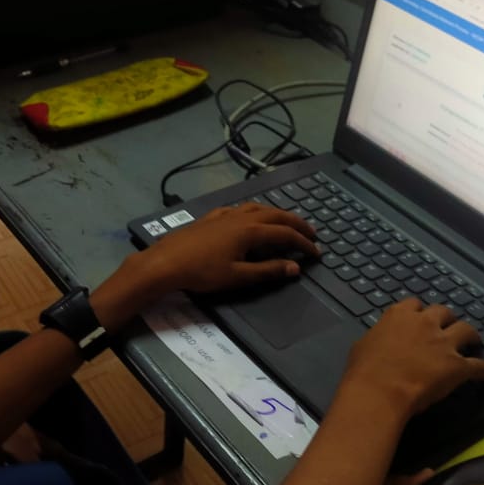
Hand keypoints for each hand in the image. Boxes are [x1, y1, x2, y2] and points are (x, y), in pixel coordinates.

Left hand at [139, 203, 317, 295]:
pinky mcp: (211, 217)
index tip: (317, 253)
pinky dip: (255, 212)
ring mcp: (225, 215)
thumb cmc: (202, 272)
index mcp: (251, 231)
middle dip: (297, 223)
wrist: (166, 262)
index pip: (286, 234)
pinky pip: (240, 209)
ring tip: (287, 222)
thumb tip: (295, 268)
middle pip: (276, 215)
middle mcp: (241, 217)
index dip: (304, 243)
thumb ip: (267, 270)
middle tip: (312, 233)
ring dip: (277, 214)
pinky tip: (250, 218)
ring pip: (259, 208)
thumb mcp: (238, 276)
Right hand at [341, 299, 483, 416]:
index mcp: (400, 316)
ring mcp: (444, 343)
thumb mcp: (363, 345)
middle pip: (444, 312)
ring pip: (467, 330)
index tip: (419, 319)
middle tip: (447, 329)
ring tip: (475, 342)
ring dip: (471, 335)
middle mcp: (425, 323)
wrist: (379, 391)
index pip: (414, 304)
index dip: (419, 312)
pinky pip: (480, 366)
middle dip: (447, 319)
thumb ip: (380, 337)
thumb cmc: (364, 370)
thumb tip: (383, 341)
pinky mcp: (458, 365)